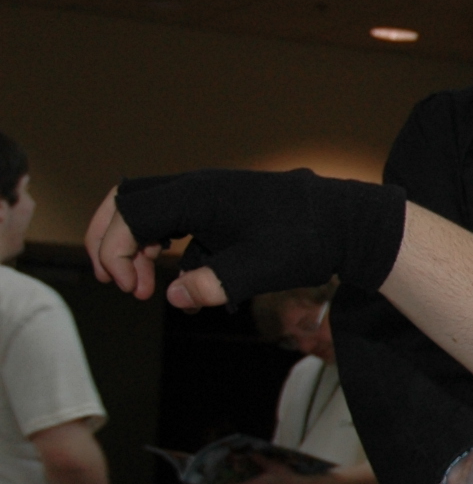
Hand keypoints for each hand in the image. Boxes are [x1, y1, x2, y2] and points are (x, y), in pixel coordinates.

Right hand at [87, 170, 403, 310]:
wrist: (347, 222)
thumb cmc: (307, 240)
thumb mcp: (261, 269)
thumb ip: (213, 284)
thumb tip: (174, 296)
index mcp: (198, 194)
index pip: (130, 217)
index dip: (117, 253)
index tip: (132, 289)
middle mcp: (197, 187)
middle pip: (129, 203)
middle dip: (113, 240)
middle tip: (118, 281)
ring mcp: (209, 195)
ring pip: (151, 211)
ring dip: (140, 246)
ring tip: (146, 288)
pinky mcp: (223, 208)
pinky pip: (178, 221)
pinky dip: (168, 248)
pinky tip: (183, 284)